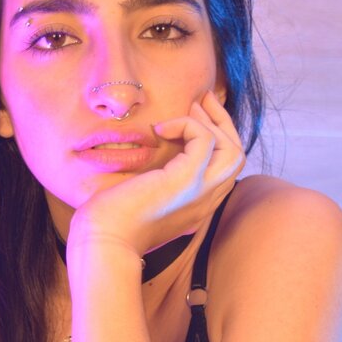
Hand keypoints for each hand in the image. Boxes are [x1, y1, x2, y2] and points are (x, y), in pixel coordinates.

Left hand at [69, 91, 244, 256]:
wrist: (104, 241)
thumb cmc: (114, 223)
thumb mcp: (145, 201)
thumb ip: (160, 186)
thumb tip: (157, 153)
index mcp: (199, 207)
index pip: (225, 169)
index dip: (218, 139)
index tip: (199, 117)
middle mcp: (206, 202)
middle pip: (236, 156)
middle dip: (223, 123)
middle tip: (203, 100)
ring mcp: (200, 192)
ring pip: (232, 150)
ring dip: (212, 122)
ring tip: (189, 108)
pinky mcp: (186, 181)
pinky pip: (204, 140)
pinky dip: (187, 125)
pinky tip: (160, 129)